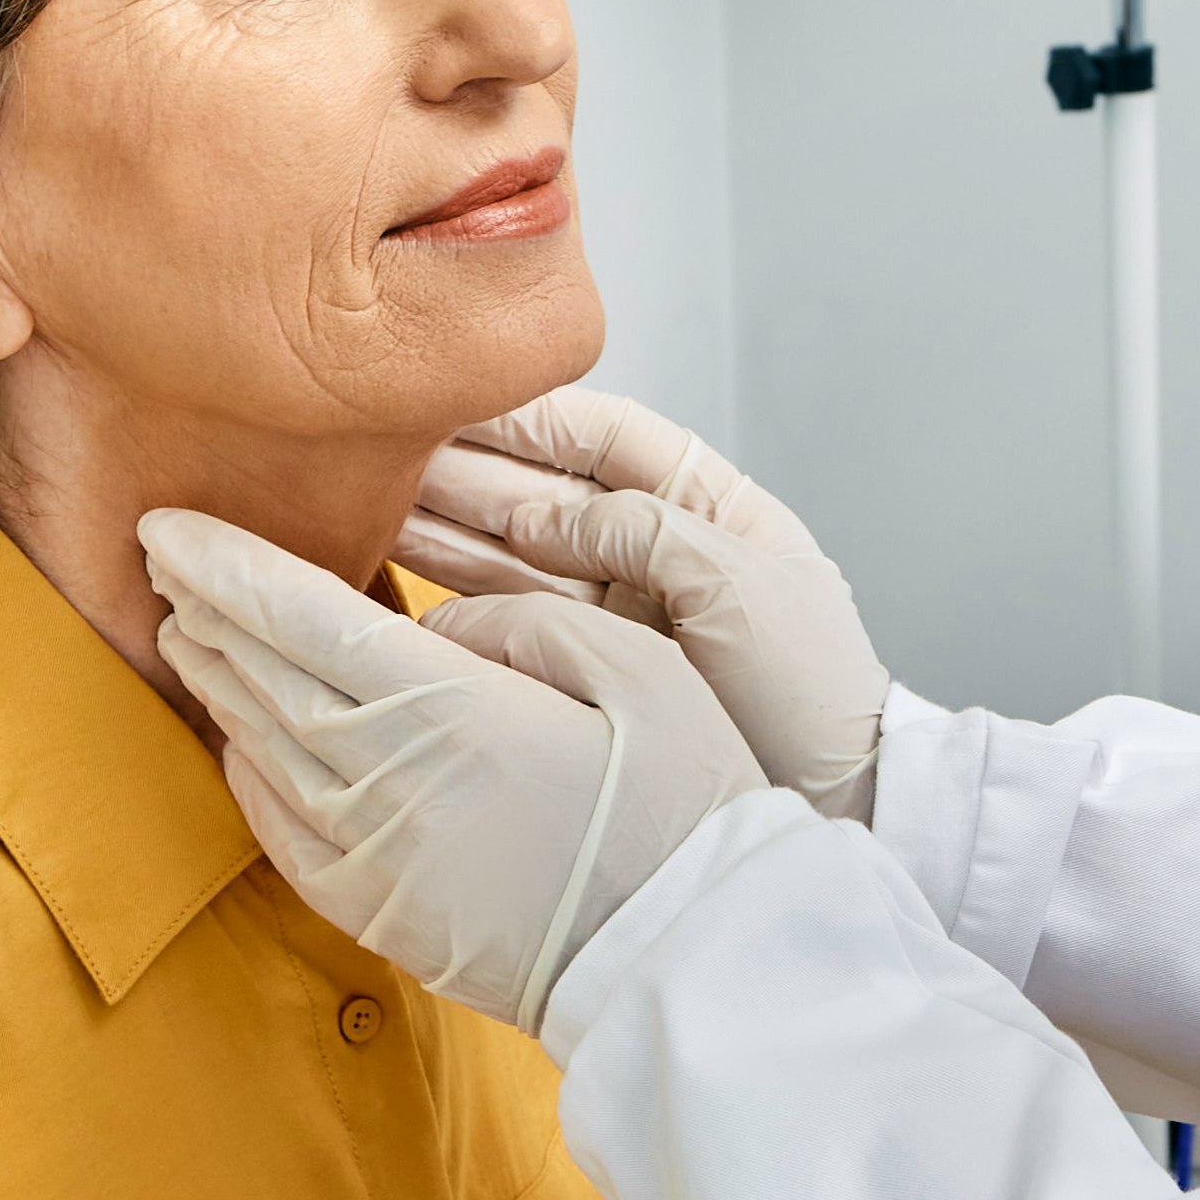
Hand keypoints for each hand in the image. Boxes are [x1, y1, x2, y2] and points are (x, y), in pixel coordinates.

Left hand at [142, 510, 767, 1032]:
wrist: (688, 957)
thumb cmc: (684, 808)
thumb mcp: (642, 672)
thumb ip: (525, 624)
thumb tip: (438, 621)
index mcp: (452, 711)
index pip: (303, 618)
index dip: (226, 567)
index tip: (167, 526)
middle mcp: (389, 783)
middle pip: (264, 678)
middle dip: (207, 612)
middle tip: (166, 561)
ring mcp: (373, 857)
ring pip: (261, 750)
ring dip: (218, 683)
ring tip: (189, 631)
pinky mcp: (378, 912)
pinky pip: (280, 833)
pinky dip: (245, 774)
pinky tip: (237, 740)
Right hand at [398, 387, 889, 819]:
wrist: (835, 803)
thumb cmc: (813, 692)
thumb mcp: (742, 588)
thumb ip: (643, 533)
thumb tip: (538, 520)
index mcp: (713, 508)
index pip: (609, 438)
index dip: (533, 416)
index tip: (456, 396)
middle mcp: (657, 553)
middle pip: (547, 491)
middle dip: (465, 468)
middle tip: (380, 449)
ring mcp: (619, 612)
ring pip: (514, 552)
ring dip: (442, 524)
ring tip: (365, 499)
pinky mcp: (590, 669)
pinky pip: (513, 615)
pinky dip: (456, 591)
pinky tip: (397, 566)